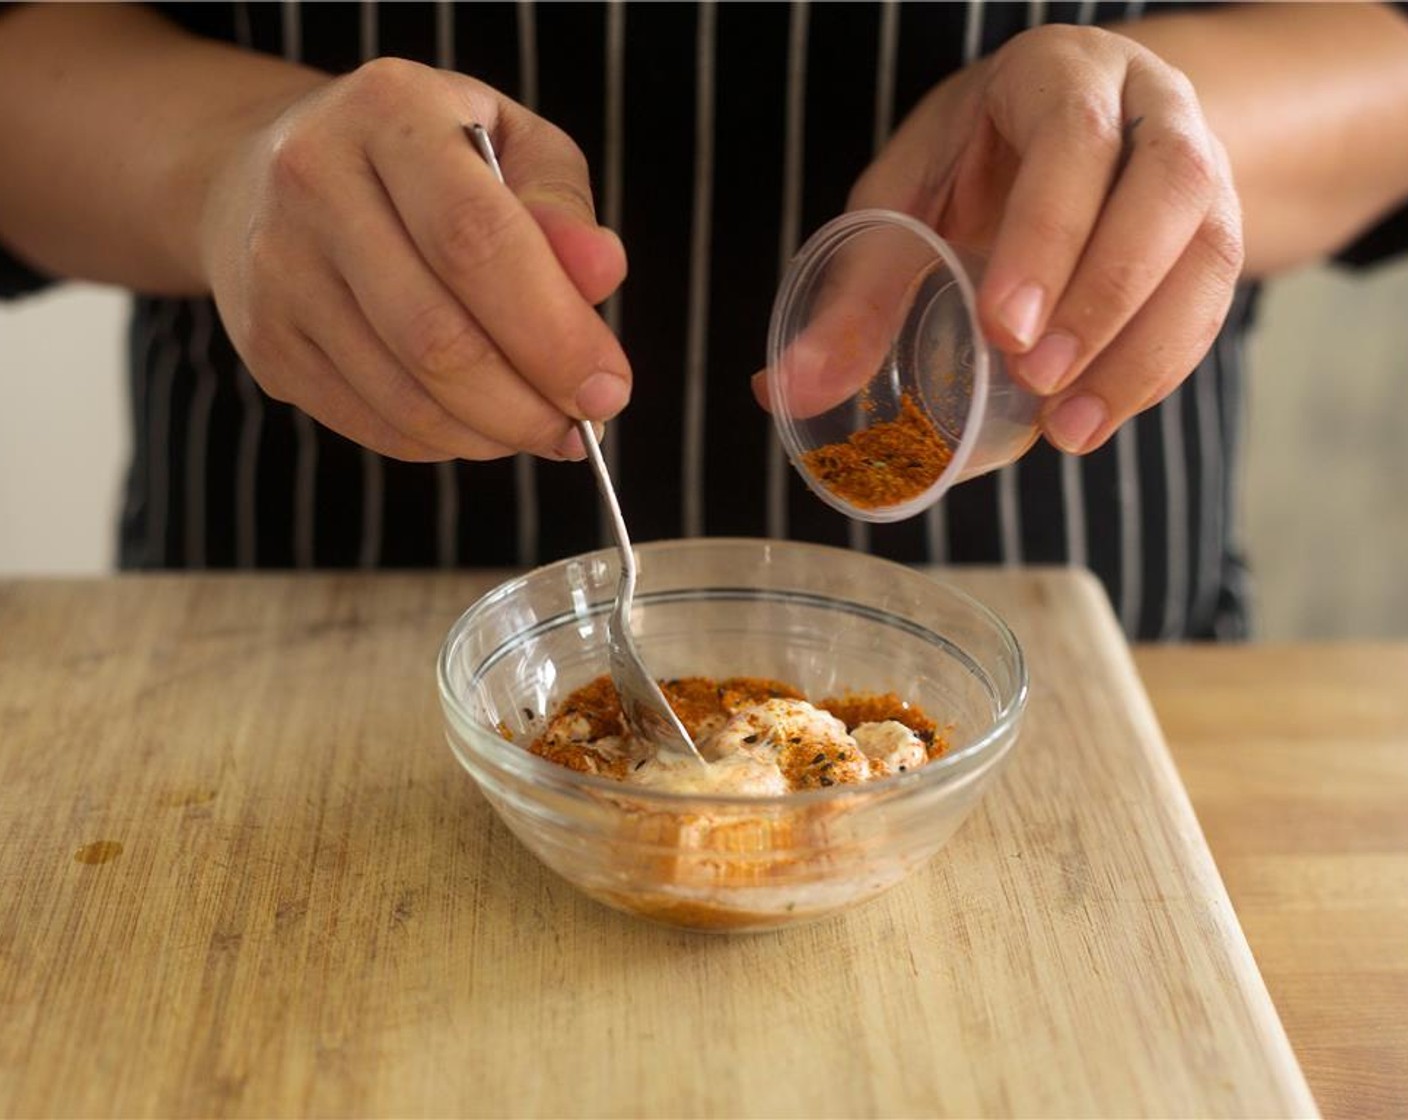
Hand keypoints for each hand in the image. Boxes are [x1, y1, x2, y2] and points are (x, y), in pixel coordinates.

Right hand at [198, 58, 628, 461]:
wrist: (269, 172)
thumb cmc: (426, 159)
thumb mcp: (509, 144)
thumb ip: (562, 208)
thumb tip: (601, 272)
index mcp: (390, 112)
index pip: (478, 241)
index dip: (554, 332)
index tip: (609, 386)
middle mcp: (314, 183)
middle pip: (438, 337)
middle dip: (530, 403)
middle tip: (584, 426)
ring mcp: (278, 271)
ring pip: (406, 398)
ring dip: (494, 434)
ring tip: (542, 428)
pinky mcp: (266, 345)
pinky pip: (374, 424)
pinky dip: (445, 442)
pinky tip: (481, 423)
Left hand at [845, 25, 1243, 454]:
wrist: (1059, 136)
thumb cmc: (967, 165)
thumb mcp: (901, 202)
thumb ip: (856, 291)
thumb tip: (785, 389)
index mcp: (1058, 76)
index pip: (1074, 140)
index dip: (1047, 236)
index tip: (1005, 327)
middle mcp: (1146, 109)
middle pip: (1164, 190)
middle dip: (1101, 296)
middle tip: (1035, 380)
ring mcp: (1198, 168)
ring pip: (1206, 251)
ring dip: (1141, 350)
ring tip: (1069, 429)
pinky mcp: (1214, 233)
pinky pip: (1211, 301)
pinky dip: (1159, 368)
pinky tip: (1100, 418)